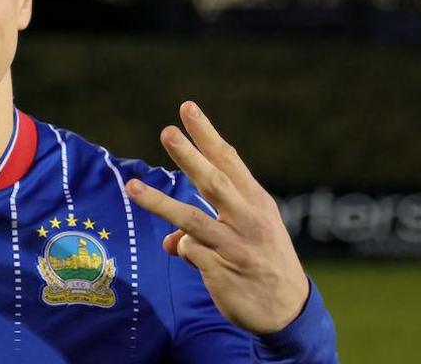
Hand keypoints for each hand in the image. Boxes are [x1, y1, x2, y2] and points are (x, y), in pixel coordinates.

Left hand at [125, 101, 309, 334]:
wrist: (288, 311)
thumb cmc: (262, 260)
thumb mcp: (244, 233)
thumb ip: (208, 224)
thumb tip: (171, 241)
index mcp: (255, 201)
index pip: (228, 160)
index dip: (207, 134)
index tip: (187, 108)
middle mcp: (248, 219)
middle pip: (214, 182)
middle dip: (189, 157)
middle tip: (167, 132)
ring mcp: (236, 246)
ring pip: (192, 219)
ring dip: (160, 202)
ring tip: (131, 187)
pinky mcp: (223, 271)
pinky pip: (190, 251)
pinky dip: (180, 246)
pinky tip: (180, 248)